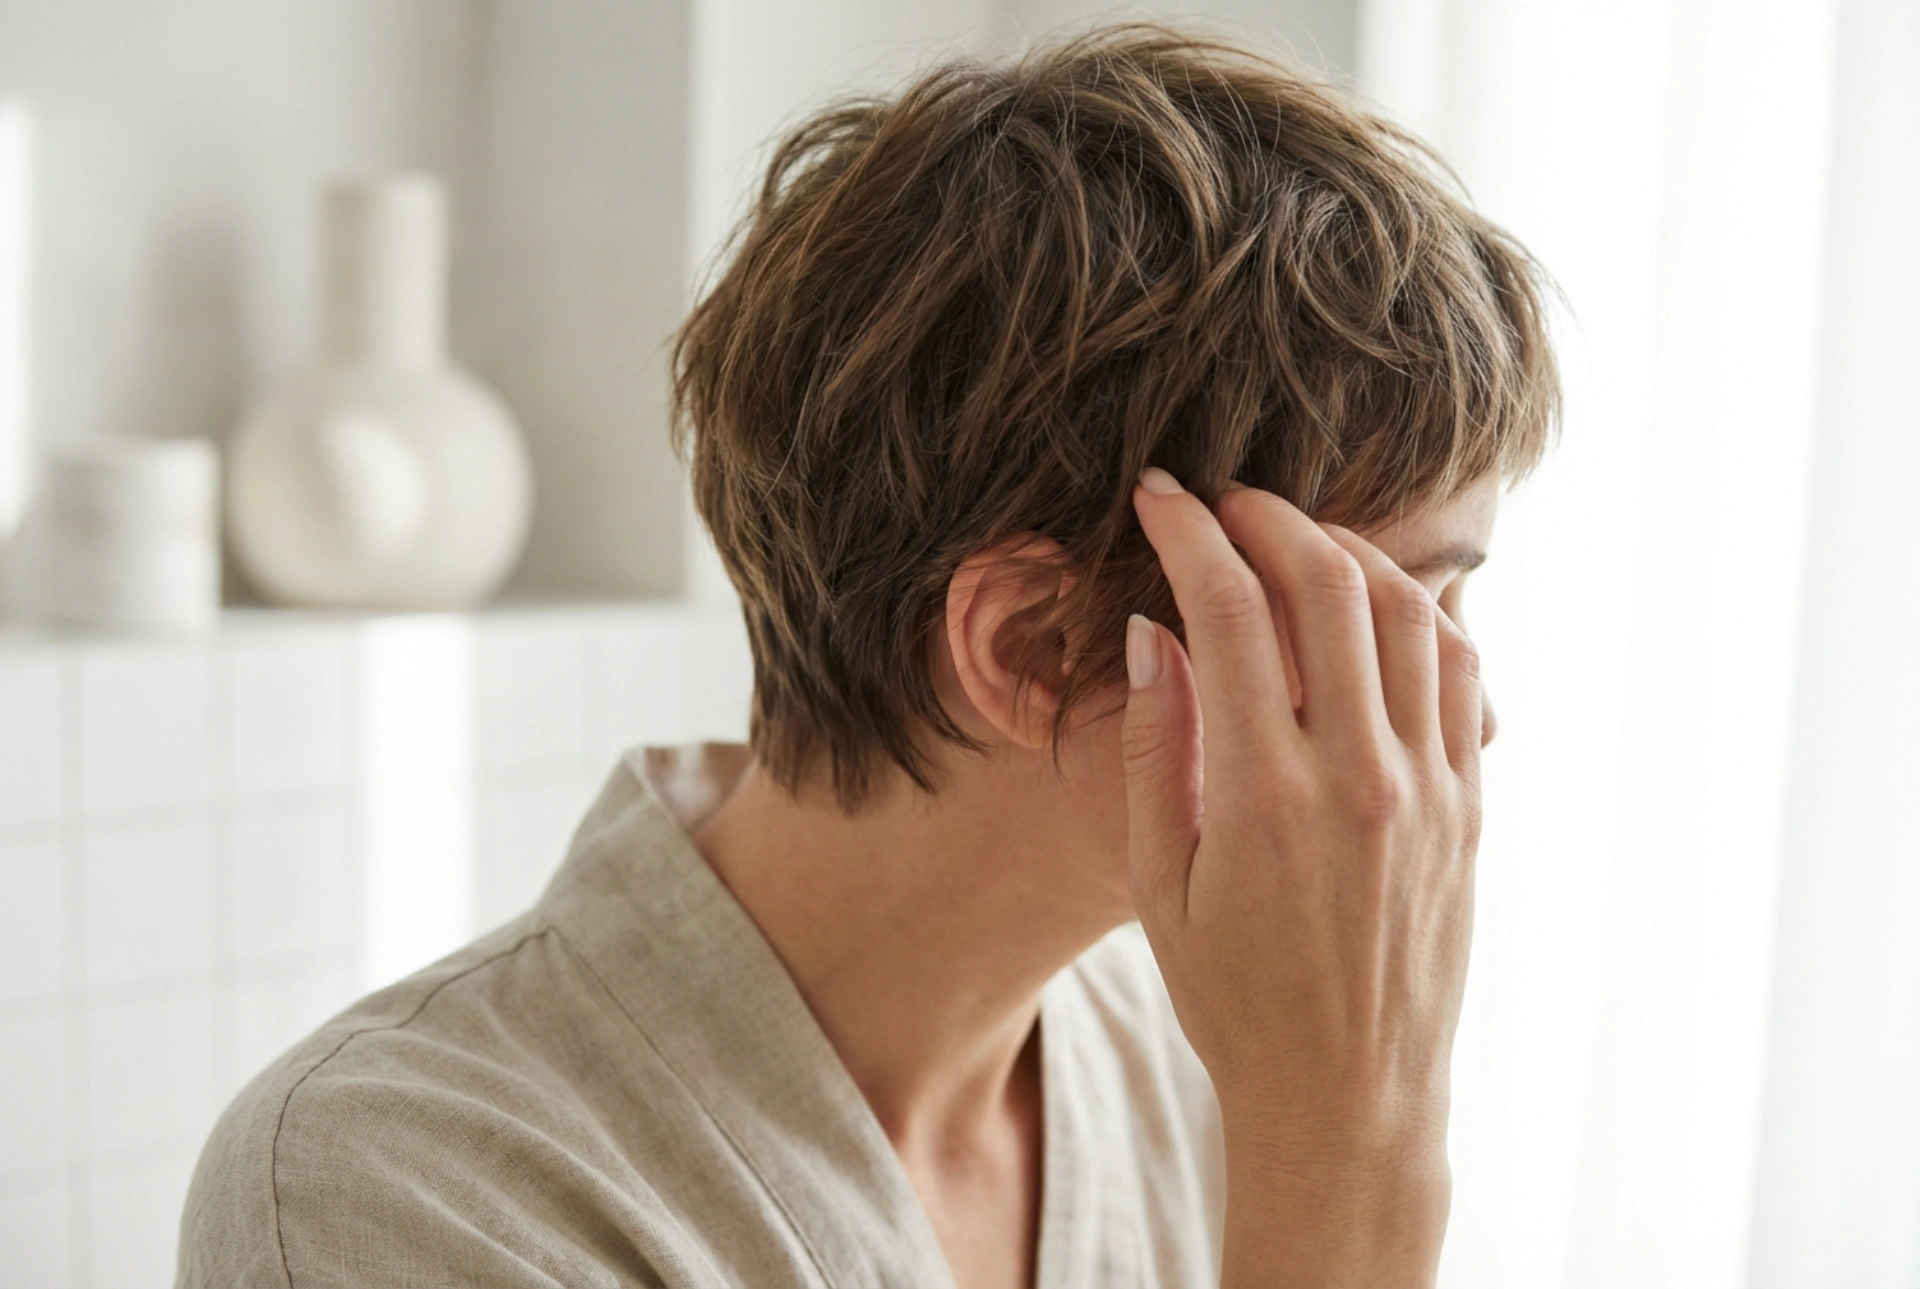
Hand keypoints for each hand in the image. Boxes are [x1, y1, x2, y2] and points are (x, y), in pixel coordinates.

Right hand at [1122, 469, 1483, 1287]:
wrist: (1347, 1095)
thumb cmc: (1234, 998)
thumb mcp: (1159, 886)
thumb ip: (1155, 750)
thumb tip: (1150, 633)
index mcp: (1265, 799)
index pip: (1227, 612)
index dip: (1186, 533)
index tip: (1158, 496)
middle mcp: (1360, 779)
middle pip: (1327, 584)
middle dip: (1268, 516)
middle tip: (1224, 501)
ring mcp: (1430, 788)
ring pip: (1407, 612)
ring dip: (1347, 552)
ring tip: (1294, 542)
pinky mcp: (1470, 805)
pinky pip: (1458, 671)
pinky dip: (1415, 614)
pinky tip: (1369, 611)